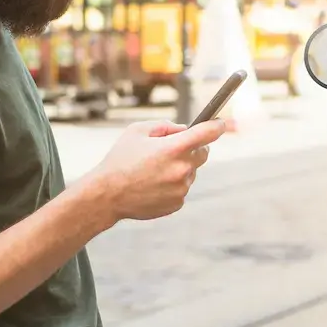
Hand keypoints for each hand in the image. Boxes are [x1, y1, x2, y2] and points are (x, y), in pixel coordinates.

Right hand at [83, 118, 228, 220]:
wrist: (107, 195)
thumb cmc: (119, 159)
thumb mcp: (137, 131)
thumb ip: (164, 126)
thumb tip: (184, 129)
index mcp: (174, 148)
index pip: (207, 133)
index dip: (217, 126)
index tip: (220, 123)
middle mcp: (182, 169)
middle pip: (203, 153)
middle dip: (194, 148)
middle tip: (176, 148)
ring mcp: (181, 189)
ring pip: (191, 172)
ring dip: (180, 168)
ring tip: (154, 170)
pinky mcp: (177, 203)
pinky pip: (182, 188)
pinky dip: (173, 184)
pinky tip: (153, 184)